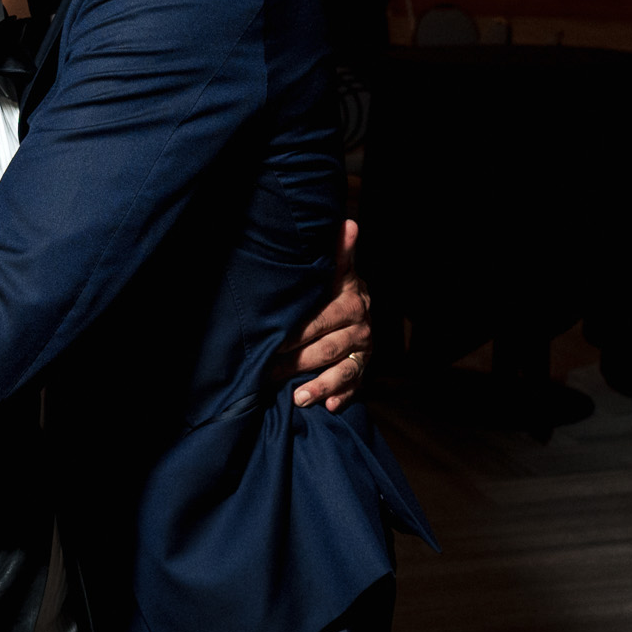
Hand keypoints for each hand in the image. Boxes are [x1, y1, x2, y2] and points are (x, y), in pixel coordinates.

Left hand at [280, 220, 372, 412]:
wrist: (357, 305)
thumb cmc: (334, 288)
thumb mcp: (337, 271)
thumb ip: (341, 253)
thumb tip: (348, 222)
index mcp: (352, 303)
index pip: (322, 321)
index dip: (298, 333)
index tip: (275, 343)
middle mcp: (361, 328)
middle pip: (327, 349)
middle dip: (298, 363)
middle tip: (269, 373)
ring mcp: (362, 352)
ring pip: (342, 372)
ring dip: (320, 387)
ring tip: (298, 399)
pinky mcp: (363, 370)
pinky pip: (355, 387)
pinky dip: (343, 397)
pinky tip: (330, 408)